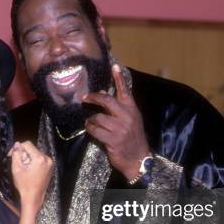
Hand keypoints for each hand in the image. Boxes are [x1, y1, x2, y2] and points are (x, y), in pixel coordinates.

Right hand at [9, 141, 53, 210]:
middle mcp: (47, 159)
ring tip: (24, 169)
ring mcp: (50, 163)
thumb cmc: (24, 185)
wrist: (33, 198)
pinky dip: (33, 161)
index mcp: (40, 159)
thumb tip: (17, 144)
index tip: (11, 155)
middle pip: (32, 149)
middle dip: (24, 155)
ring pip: (35, 153)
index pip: (27, 144)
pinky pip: (40, 159)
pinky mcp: (50, 167)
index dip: (18, 148)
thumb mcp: (17, 169)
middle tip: (19, 165)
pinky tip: (30, 170)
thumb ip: (16, 154)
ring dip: (28, 158)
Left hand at [82, 64, 149, 180]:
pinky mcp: (112, 140)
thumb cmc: (132, 137)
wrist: (138, 158)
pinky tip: (90, 129)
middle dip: (93, 98)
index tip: (114, 65)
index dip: (119, 78)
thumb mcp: (130, 120)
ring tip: (90, 122)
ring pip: (98, 117)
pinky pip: (95, 130)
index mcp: (132, 109)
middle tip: (85, 98)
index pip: (125, 90)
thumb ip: (119, 108)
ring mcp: (120, 128)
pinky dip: (90, 129)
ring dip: (90, 119)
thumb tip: (102, 94)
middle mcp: (126, 116)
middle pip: (106, 100)